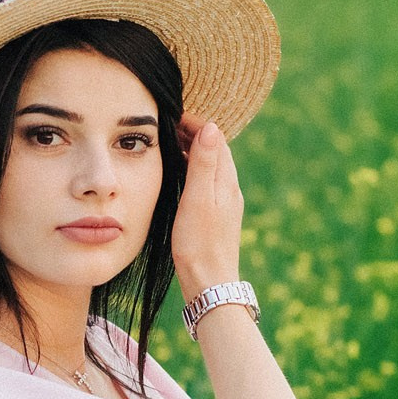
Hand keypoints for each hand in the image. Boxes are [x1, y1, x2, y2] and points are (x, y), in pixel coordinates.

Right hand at [171, 115, 241, 297]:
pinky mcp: (217, 217)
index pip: (216, 140)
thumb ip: (204, 164)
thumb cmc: (199, 244)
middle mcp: (230, 190)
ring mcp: (225, 204)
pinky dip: (193, 170)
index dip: (196, 124)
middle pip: (215, 151)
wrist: (209, 283)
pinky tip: (179, 177)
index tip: (173, 114)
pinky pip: (207, 183)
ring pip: (211, 167)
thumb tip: (212, 127)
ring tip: (169, 144)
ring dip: (192, 151)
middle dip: (194, 134)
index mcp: (226, 182)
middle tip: (167, 125)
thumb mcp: (198, 199)